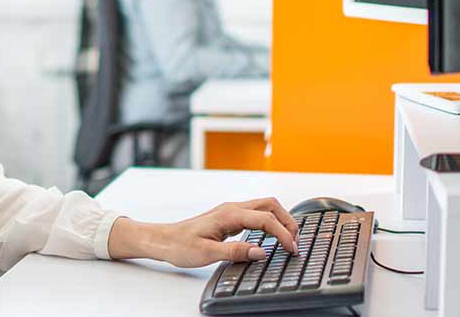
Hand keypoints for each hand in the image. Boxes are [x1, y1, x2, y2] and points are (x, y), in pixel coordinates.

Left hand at [107, 198, 298, 267]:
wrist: (163, 239)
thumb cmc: (181, 245)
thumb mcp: (208, 253)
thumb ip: (236, 251)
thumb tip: (262, 251)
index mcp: (230, 214)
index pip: (266, 219)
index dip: (283, 234)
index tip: (292, 249)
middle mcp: (232, 208)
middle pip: (270, 205)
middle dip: (288, 221)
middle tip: (296, 242)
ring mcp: (231, 211)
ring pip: (264, 207)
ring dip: (280, 219)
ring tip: (288, 238)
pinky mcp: (229, 217)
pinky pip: (256, 213)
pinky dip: (270, 221)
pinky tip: (271, 235)